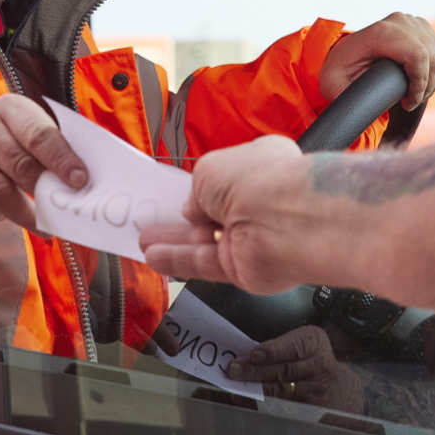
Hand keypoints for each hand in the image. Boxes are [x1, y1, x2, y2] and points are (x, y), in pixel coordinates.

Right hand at [0, 94, 87, 231]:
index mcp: (10, 108)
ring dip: (25, 213)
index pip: (39, 134)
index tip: (80, 181)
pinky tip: (3, 213)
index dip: (61, 159)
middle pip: (19, 163)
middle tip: (64, 211)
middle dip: (45, 191)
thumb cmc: (8, 147)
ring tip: (44, 226)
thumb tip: (84, 184)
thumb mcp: (28, 139)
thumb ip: (54, 153)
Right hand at [138, 136, 314, 291]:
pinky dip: (179, 261)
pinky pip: (204, 264)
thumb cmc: (262, 180)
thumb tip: (192, 208)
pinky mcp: (244, 267)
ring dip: (174, 243)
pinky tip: (156, 258)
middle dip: (183, 219)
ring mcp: (252, 237)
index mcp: (260, 167)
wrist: (288, 217)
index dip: (200, 187)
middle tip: (155, 221)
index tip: (175, 194)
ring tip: (145, 242)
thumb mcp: (209, 168)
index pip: (226, 179)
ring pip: (205, 243)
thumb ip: (196, 191)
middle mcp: (259, 203)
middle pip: (212, 215)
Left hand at [227, 324, 364, 411]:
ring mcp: (317, 390)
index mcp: (314, 342)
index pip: (294, 346)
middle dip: (256, 371)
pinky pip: (285, 407)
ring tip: (237, 388)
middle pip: (285, 370)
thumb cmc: (309, 360)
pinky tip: (249, 403)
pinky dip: (264, 406)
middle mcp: (319, 365)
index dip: (273, 351)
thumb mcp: (301, 344)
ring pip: (283, 391)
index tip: (254, 355)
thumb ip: (278, 347)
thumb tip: (245, 356)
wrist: (338, 388)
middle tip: (234, 371)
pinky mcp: (312, 410)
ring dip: (257, 389)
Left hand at [320, 13, 434, 110]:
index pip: (417, 55)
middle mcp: (400, 22)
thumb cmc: (339, 72)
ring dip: (432, 83)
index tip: (407, 103)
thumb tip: (363, 106)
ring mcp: (413, 22)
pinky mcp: (423, 28)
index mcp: (380, 32)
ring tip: (414, 96)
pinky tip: (420, 85)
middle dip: (426, 87)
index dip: (419, 83)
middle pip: (433, 57)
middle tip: (409, 103)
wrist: (344, 54)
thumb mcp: (332, 84)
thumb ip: (345, 95)